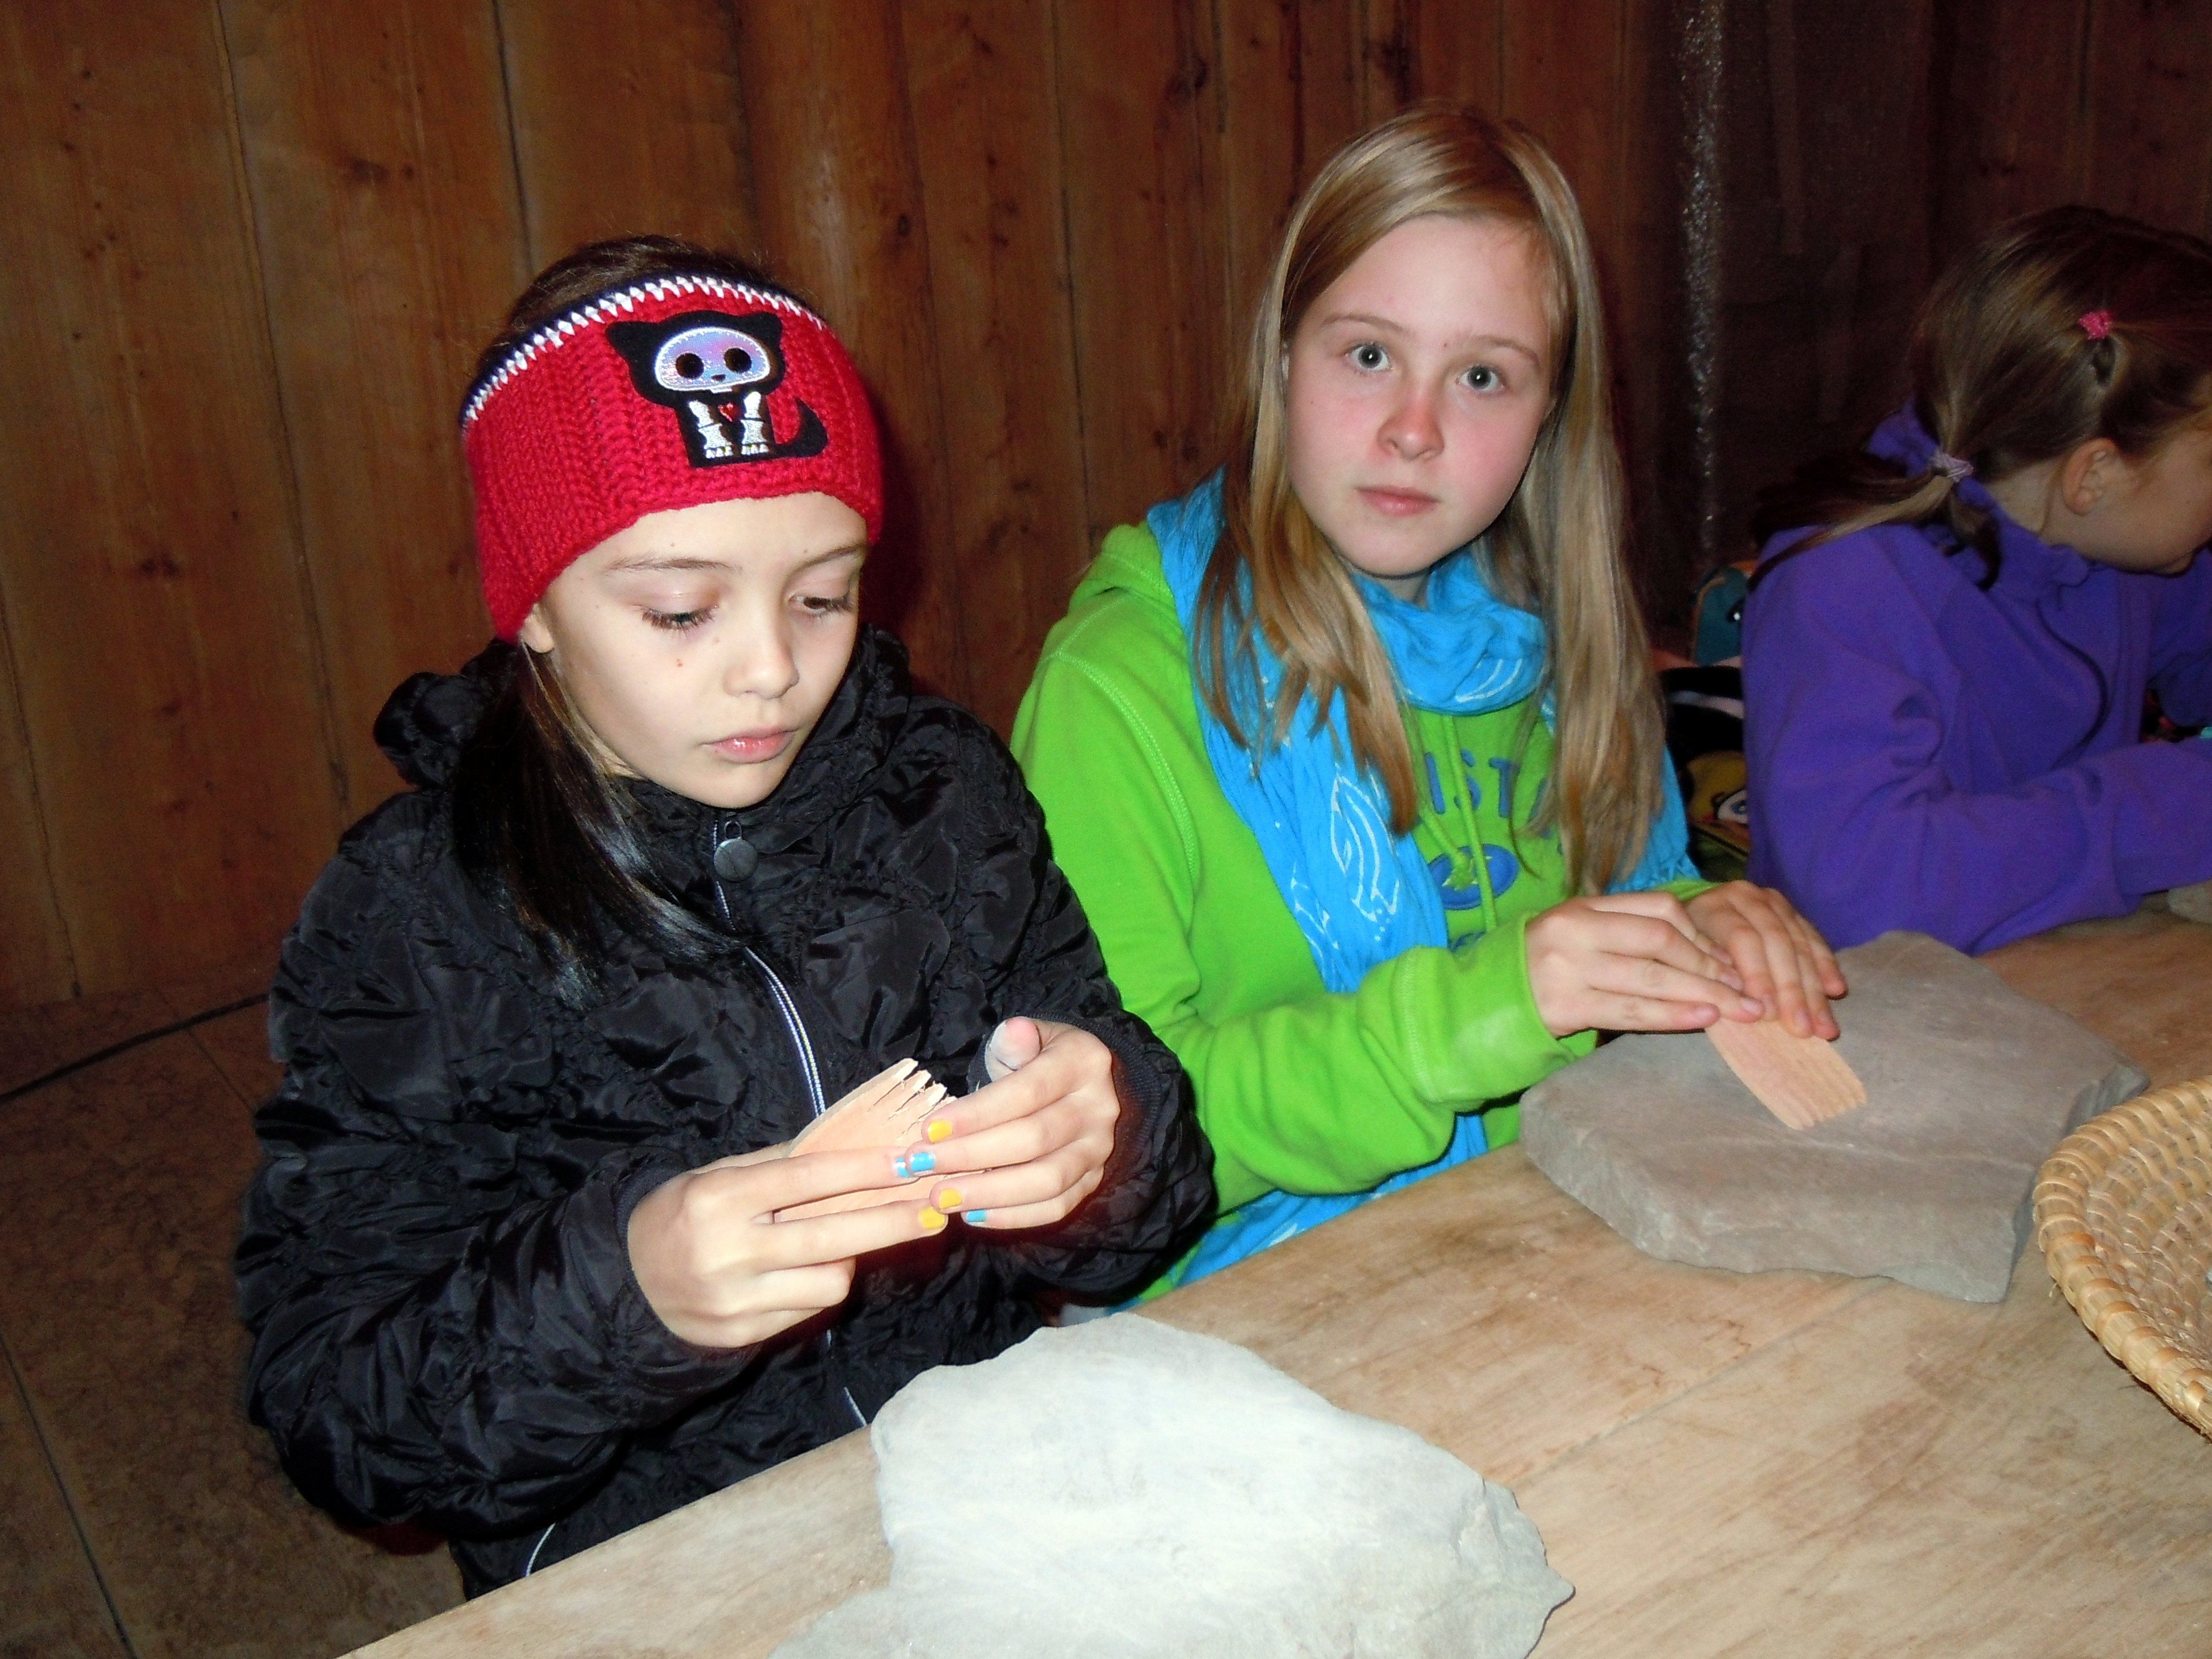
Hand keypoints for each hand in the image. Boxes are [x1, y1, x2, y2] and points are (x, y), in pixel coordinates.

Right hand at [626, 1144, 941, 1348]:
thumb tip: (856, 1149)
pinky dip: (819, 1286)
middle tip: (937, 1209)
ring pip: (829, 1280)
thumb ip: (780, 1166)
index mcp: (718, 1199)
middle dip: (892, 1221)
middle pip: (832, 1236)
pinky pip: (808, 1308)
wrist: (627, 1282)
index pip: (807, 1180)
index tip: (910, 1161)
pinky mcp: (743, 1335)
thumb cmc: (684, 1214)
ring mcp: (735, 1300)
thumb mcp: (719, 1176)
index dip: (864, 1171)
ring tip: (844, 1242)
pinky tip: (808, 1270)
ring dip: (849, 1258)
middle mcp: (726, 1252)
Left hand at [894, 1017, 1120, 1230]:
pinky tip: (972, 1215)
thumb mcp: (1026, 1039)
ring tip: (940, 1198)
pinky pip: (1057, 1207)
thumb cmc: (1037, 1059)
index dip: (976, 1114)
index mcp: (1083, 1062)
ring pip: (1047, 1180)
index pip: (1026, 1092)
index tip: (928, 1129)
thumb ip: (1014, 1041)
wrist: (1079, 1085)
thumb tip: (1014, 1030)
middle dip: (970, 1155)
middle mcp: (1099, 1108)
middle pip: (1033, 1139)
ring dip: (988, 1193)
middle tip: (920, 1165)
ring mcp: (1099, 1149)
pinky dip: (1013, 1216)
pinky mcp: (1092, 1180)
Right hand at [1525, 891, 1762, 1036]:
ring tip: (1739, 1010)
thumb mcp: (1582, 934)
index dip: (1702, 934)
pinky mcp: (1564, 1006)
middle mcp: (1575, 930)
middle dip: (1712, 967)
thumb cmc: (1546, 967)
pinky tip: (1703, 1019)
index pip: (1659, 908)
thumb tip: (1707, 949)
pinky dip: (1672, 1015)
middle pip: (1661, 940)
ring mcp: (1568, 967)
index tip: (1731, 960)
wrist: (1484, 1001)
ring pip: (1651, 978)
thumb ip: (1629, 931)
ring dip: (1702, 993)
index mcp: (1584, 906)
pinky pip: (1630, 1011)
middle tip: (1748, 990)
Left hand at [1684, 881, 1846, 1037]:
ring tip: (1823, 1024)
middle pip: (1775, 941)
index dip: (1757, 977)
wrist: (1692, 918)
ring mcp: (1770, 900)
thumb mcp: (1686, 962)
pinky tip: (1836, 990)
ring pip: (1798, 943)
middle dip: (1791, 989)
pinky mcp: (1790, 910)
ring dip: (1813, 988)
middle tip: (1802, 1028)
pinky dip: (1825, 966)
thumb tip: (1744, 1006)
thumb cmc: (1685, 953)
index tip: (1768, 1014)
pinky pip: (1813, 938)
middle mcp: (1744, 896)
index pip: (1742, 939)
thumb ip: (1711, 978)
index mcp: (1712, 906)